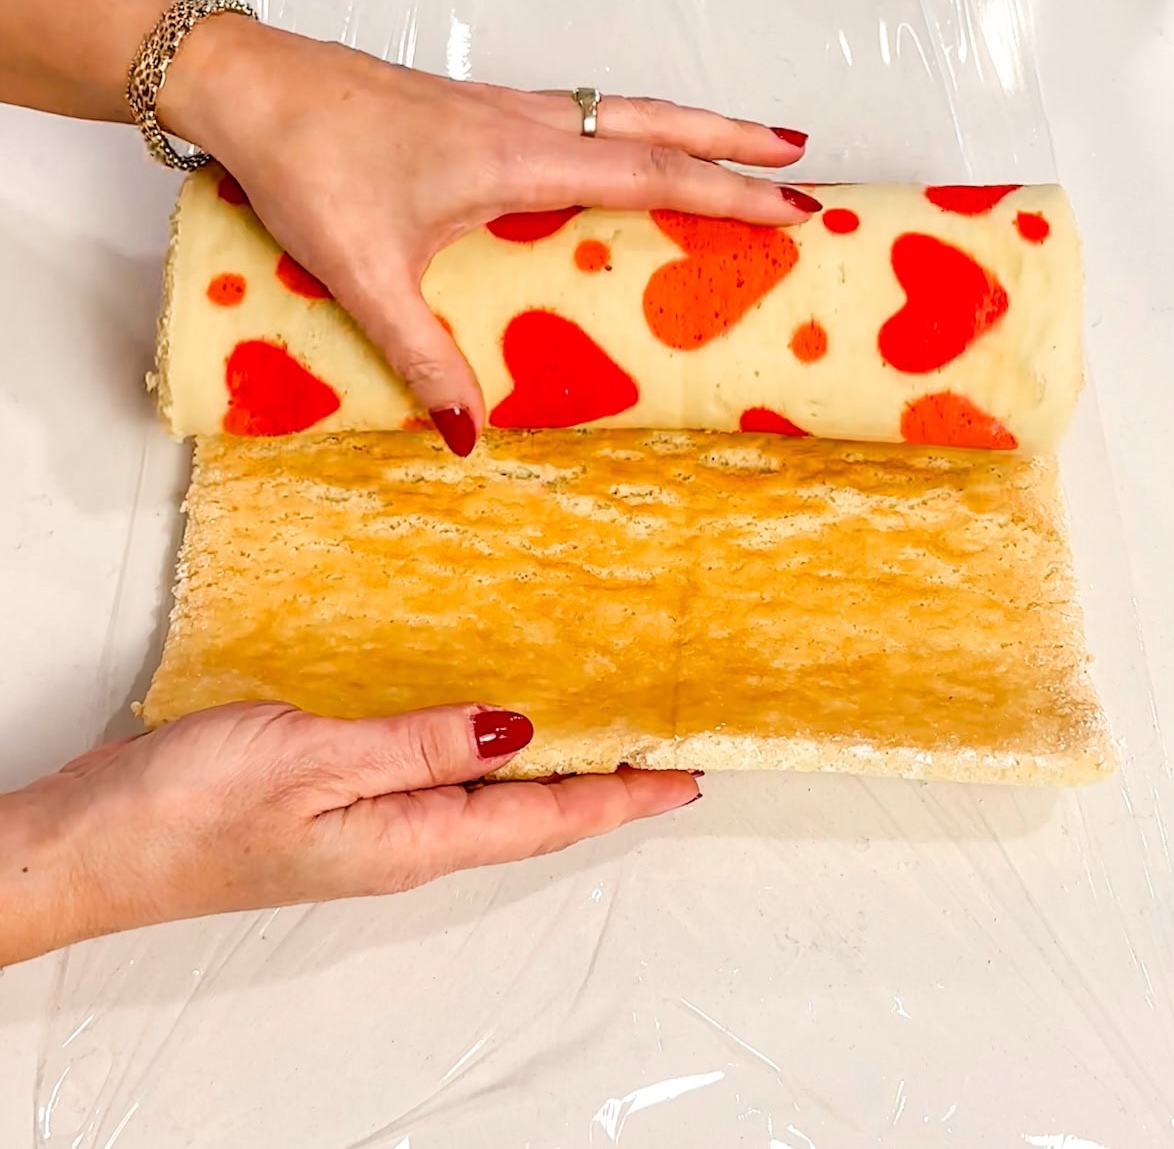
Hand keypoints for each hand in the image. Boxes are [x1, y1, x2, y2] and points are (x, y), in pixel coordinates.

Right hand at [0, 702, 697, 964]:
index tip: (687, 773)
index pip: (545, 816)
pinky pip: (437, 778)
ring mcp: (371, 825)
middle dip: (604, 785)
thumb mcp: (315, 763)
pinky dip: (483, 749)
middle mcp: (405, 840)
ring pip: (487, 795)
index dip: (621, 795)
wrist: (92, 846)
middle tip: (664, 747)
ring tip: (602, 731)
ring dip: (549, 766)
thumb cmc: (189, 811)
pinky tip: (486, 722)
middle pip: (529, 813)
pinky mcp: (337, 803)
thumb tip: (518, 728)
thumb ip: (419, 747)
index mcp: (412, 839)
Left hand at [161, 16, 817, 452]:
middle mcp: (522, 123)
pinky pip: (574, 115)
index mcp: (515, 158)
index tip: (791, 204)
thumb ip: (422, 354)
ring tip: (733, 146)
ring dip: (685, 126)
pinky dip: (624, 128)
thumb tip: (470, 433)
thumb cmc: (305, 162)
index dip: (726, 192)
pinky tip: (615, 152)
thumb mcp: (365, 271)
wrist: (247, 85)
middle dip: (731, 139)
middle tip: (797, 153)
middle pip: (653, 121)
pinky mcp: (471, 109)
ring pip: (618, 109)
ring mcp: (498, 109)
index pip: (648, 172)